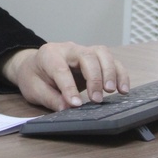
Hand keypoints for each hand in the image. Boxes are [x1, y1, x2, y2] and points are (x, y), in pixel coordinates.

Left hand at [0, 42, 129, 110]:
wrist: (34, 66)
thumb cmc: (34, 77)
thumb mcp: (34, 90)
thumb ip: (50, 98)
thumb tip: (67, 108)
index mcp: (48, 54)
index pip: (61, 68)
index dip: (69, 87)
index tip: (76, 104)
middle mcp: (68, 49)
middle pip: (87, 56)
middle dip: (94, 78)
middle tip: (96, 99)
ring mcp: (83, 51)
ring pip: (102, 54)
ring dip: (110, 73)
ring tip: (112, 92)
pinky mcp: (95, 58)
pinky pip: (112, 61)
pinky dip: (120, 73)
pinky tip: (123, 89)